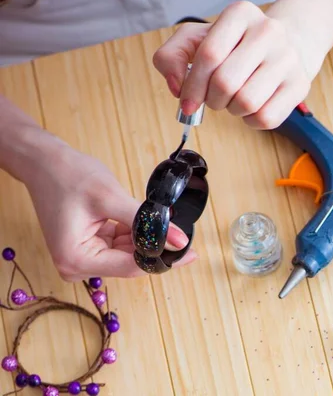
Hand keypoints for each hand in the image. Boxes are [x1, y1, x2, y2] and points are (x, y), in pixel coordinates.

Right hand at [25, 145, 197, 280]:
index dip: (163, 259)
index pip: (131, 267)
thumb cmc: (70, 175)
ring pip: (129, 254)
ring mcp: (82, 259)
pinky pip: (121, 246)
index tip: (190, 254)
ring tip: (152, 216)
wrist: (45, 162)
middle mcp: (76, 266)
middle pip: (131, 263)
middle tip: (182, 233)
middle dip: (155, 247)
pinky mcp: (88, 248)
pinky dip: (134, 232)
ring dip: (145, 237)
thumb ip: (147, 220)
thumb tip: (179, 240)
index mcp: (77, 260)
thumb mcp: (111, 197)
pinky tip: (138, 216)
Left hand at [153, 0, 324, 128]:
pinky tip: (252, 107)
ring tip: (235, 99)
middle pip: (226, 82)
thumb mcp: (198, 40)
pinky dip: (251, 120)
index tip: (187, 102)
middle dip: (212, 100)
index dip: (192, 86)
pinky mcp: (300, 85)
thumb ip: (172, 57)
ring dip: (232, 110)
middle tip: (214, 98)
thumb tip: (177, 88)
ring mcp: (288, 59)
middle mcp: (268, 31)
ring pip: (246, 102)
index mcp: (240, 14)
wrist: (286, 46)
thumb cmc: (236, 47)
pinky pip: (266, 118)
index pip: (209, 55)